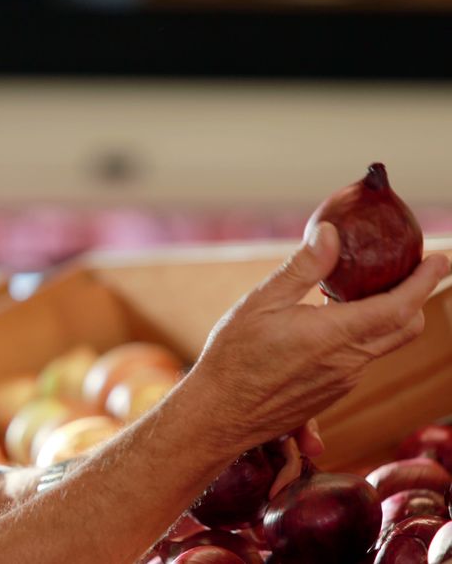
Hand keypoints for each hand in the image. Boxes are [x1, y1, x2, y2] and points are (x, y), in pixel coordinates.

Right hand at [186, 221, 448, 450]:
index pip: (400, 306)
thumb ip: (303, 268)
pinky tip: (326, 329)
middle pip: (406, 328)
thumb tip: (330, 233)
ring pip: (383, 346)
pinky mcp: (330, 395)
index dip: (424, 281)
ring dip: (385, 318)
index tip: (439, 260)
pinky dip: (359, 339)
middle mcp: (348, 362)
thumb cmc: (233, 357)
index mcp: (334, 334)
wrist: (219, 415)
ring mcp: (342, 382)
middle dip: (416, 299)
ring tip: (358, 294)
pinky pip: (359, 362)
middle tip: (410, 273)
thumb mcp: (261, 303)